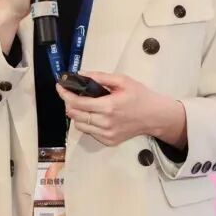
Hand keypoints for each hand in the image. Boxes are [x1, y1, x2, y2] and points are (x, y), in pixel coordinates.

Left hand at [56, 71, 186, 147]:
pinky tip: (93, 114)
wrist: (155, 116)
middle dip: (68, 103)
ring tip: (82, 104)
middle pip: (74, 115)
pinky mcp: (108, 141)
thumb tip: (80, 74)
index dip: (65, 94)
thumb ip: (100, 77)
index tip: (60, 86)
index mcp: (108, 106)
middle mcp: (105, 123)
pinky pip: (89, 132)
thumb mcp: (122, 80)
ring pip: (79, 125)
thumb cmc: (139, 96)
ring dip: (76, 114)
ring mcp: (106, 135)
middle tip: (70, 93)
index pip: (77, 103)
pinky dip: (86, 123)